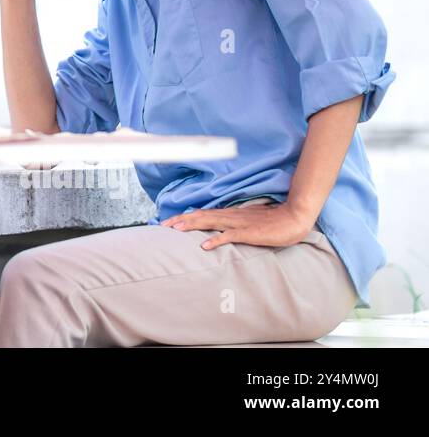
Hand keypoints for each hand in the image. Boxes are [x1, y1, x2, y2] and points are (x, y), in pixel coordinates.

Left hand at [160, 201, 314, 250]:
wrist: (294, 217)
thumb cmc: (274, 220)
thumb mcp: (250, 220)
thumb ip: (236, 223)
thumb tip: (222, 228)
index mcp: (231, 213)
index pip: (203, 213)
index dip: (185, 217)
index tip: (169, 222)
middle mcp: (231, 215)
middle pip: (200, 216)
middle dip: (181, 220)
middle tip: (163, 225)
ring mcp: (239, 223)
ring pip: (210, 222)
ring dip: (192, 226)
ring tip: (176, 230)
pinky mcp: (249, 233)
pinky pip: (230, 236)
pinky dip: (216, 240)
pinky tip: (205, 245)